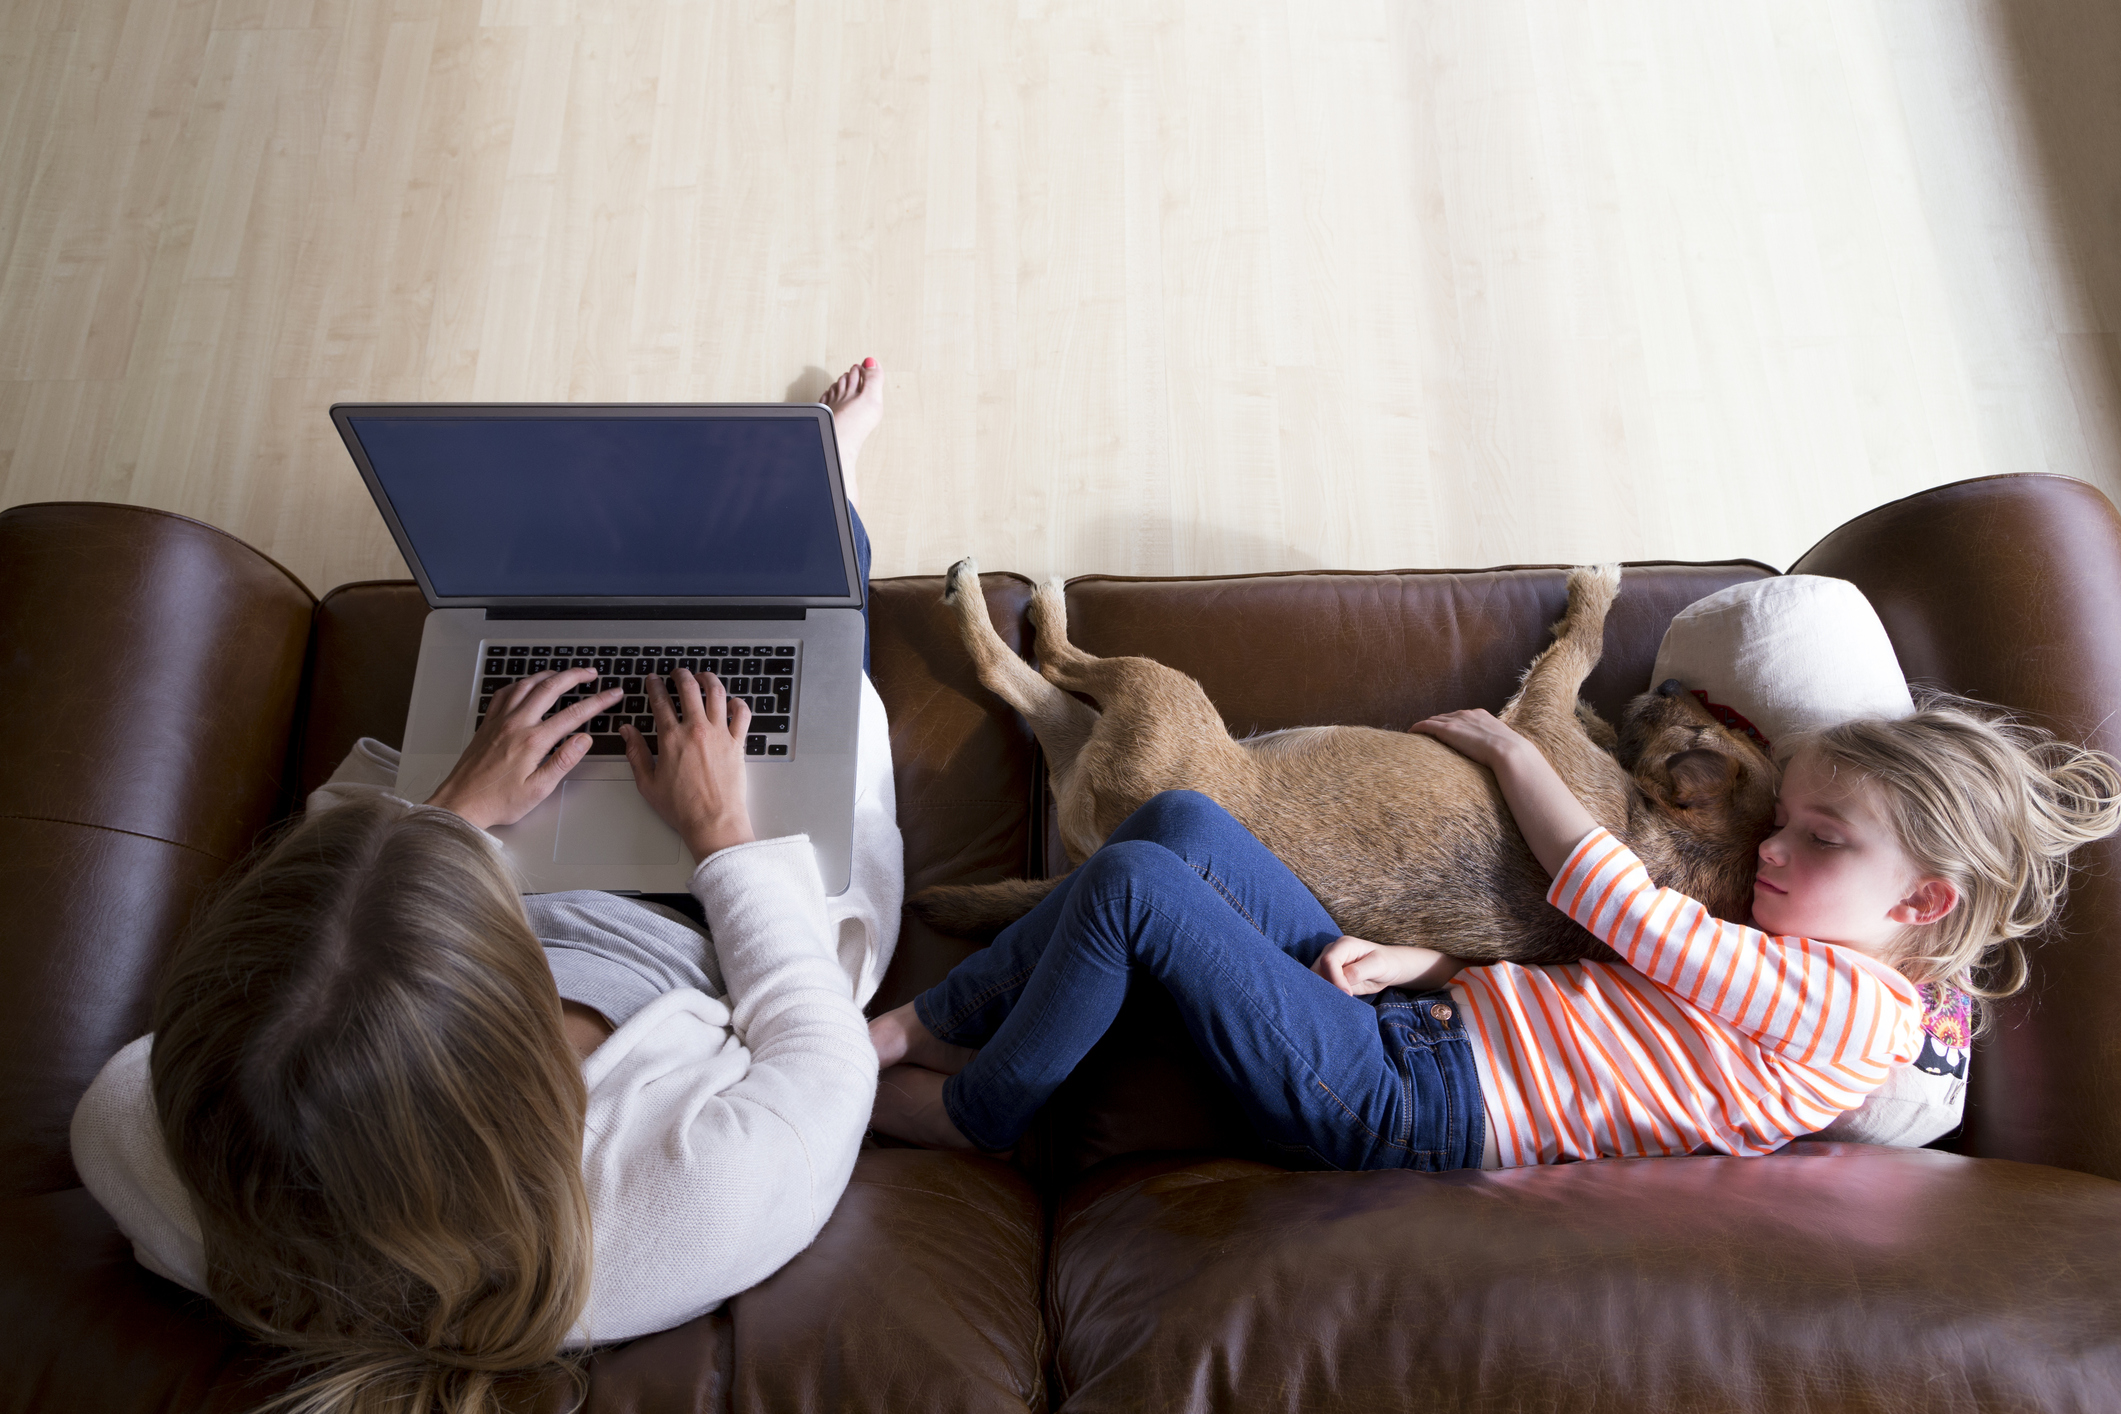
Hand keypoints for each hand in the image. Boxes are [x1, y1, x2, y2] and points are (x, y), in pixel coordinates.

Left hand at [425, 668, 621, 828]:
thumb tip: (584, 740)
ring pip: (527, 685)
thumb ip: (563, 761)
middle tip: (591, 673)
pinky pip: (505, 693)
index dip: (598, 701)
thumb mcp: (538, 789)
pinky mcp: (488, 723)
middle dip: (575, 676)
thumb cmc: (498, 801)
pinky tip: (527, 684)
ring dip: (549, 674)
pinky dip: (521, 683)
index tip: (612, 694)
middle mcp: (516, 724)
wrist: (461, 803)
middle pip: (551, 688)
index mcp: (533, 741)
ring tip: (563, 673)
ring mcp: (500, 720)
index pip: (574, 714)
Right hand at [623, 668, 755, 860]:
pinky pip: (742, 714)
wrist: (713, 822)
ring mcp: (720, 735)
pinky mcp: (738, 743)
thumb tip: (627, 732)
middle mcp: (696, 730)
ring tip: (703, 676)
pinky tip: (732, 701)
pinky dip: (738, 703)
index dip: (655, 686)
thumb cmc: (682, 808)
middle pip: (689, 689)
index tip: (653, 680)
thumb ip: (636, 753)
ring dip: (708, 680)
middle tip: (677, 672)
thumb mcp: (648, 783)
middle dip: (681, 675)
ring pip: (716, 694)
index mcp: (671, 738)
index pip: (660, 701)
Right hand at [1311, 936, 1461, 995]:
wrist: (1389, 968)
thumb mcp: (1378, 966)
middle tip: (1336, 1002)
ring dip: (1322, 992)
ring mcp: (1328, 963)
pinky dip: (1324, 994)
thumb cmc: (1387, 963)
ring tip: (1333, 1003)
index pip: (1329, 961)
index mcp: (1344, 945)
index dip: (1335, 979)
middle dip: (1324, 986)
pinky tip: (1332, 1002)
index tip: (1348, 994)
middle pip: (1317, 970)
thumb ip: (1359, 971)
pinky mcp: (1328, 975)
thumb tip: (1342, 980)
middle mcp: (1332, 951)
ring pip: (1315, 979)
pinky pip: (1320, 985)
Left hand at [1408, 708, 1529, 769]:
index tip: (1446, 731)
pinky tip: (1411, 732)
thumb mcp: (1503, 745)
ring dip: (1426, 726)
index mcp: (1481, 715)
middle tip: (1427, 733)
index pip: (1461, 716)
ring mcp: (1457, 720)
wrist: (1509, 752)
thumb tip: (1500, 757)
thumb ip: (1495, 746)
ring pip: (1435, 719)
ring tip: (1417, 734)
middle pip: (1446, 716)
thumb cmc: (1510, 754)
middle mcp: (1468, 714)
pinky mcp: (1448, 729)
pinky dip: (1418, 727)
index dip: (1451, 723)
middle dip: (1437, 723)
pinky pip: (1427, 725)